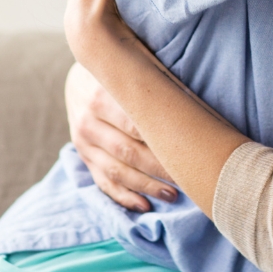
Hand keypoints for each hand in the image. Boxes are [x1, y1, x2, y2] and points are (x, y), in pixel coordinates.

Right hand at [65, 62, 176, 212]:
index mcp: (100, 96)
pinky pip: (103, 182)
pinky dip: (124, 197)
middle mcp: (88, 122)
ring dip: (146, 186)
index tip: (188, 152)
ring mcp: (83, 143)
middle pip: (128, 152)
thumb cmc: (118, 70)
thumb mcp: (129, 66)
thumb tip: (192, 103)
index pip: (135, 125)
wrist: (80, 75)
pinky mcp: (83, 157)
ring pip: (116, 171)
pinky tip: (145, 205)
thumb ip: (152, 82)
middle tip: (186, 178)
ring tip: (173, 195)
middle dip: (158, 168)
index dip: (161, 141)